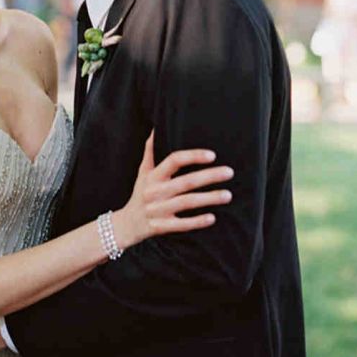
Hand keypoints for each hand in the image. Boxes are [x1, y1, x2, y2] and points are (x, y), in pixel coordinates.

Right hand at [115, 132, 233, 247]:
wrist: (127, 224)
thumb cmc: (140, 194)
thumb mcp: (142, 172)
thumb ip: (150, 151)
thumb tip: (156, 129)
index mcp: (152, 176)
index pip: (174, 161)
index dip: (192, 156)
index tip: (212, 155)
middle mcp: (155, 191)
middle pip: (185, 182)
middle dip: (209, 176)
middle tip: (229, 172)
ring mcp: (158, 210)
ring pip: (186, 202)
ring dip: (208, 198)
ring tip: (228, 195)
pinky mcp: (161, 226)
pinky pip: (181, 224)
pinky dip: (197, 221)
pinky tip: (212, 217)